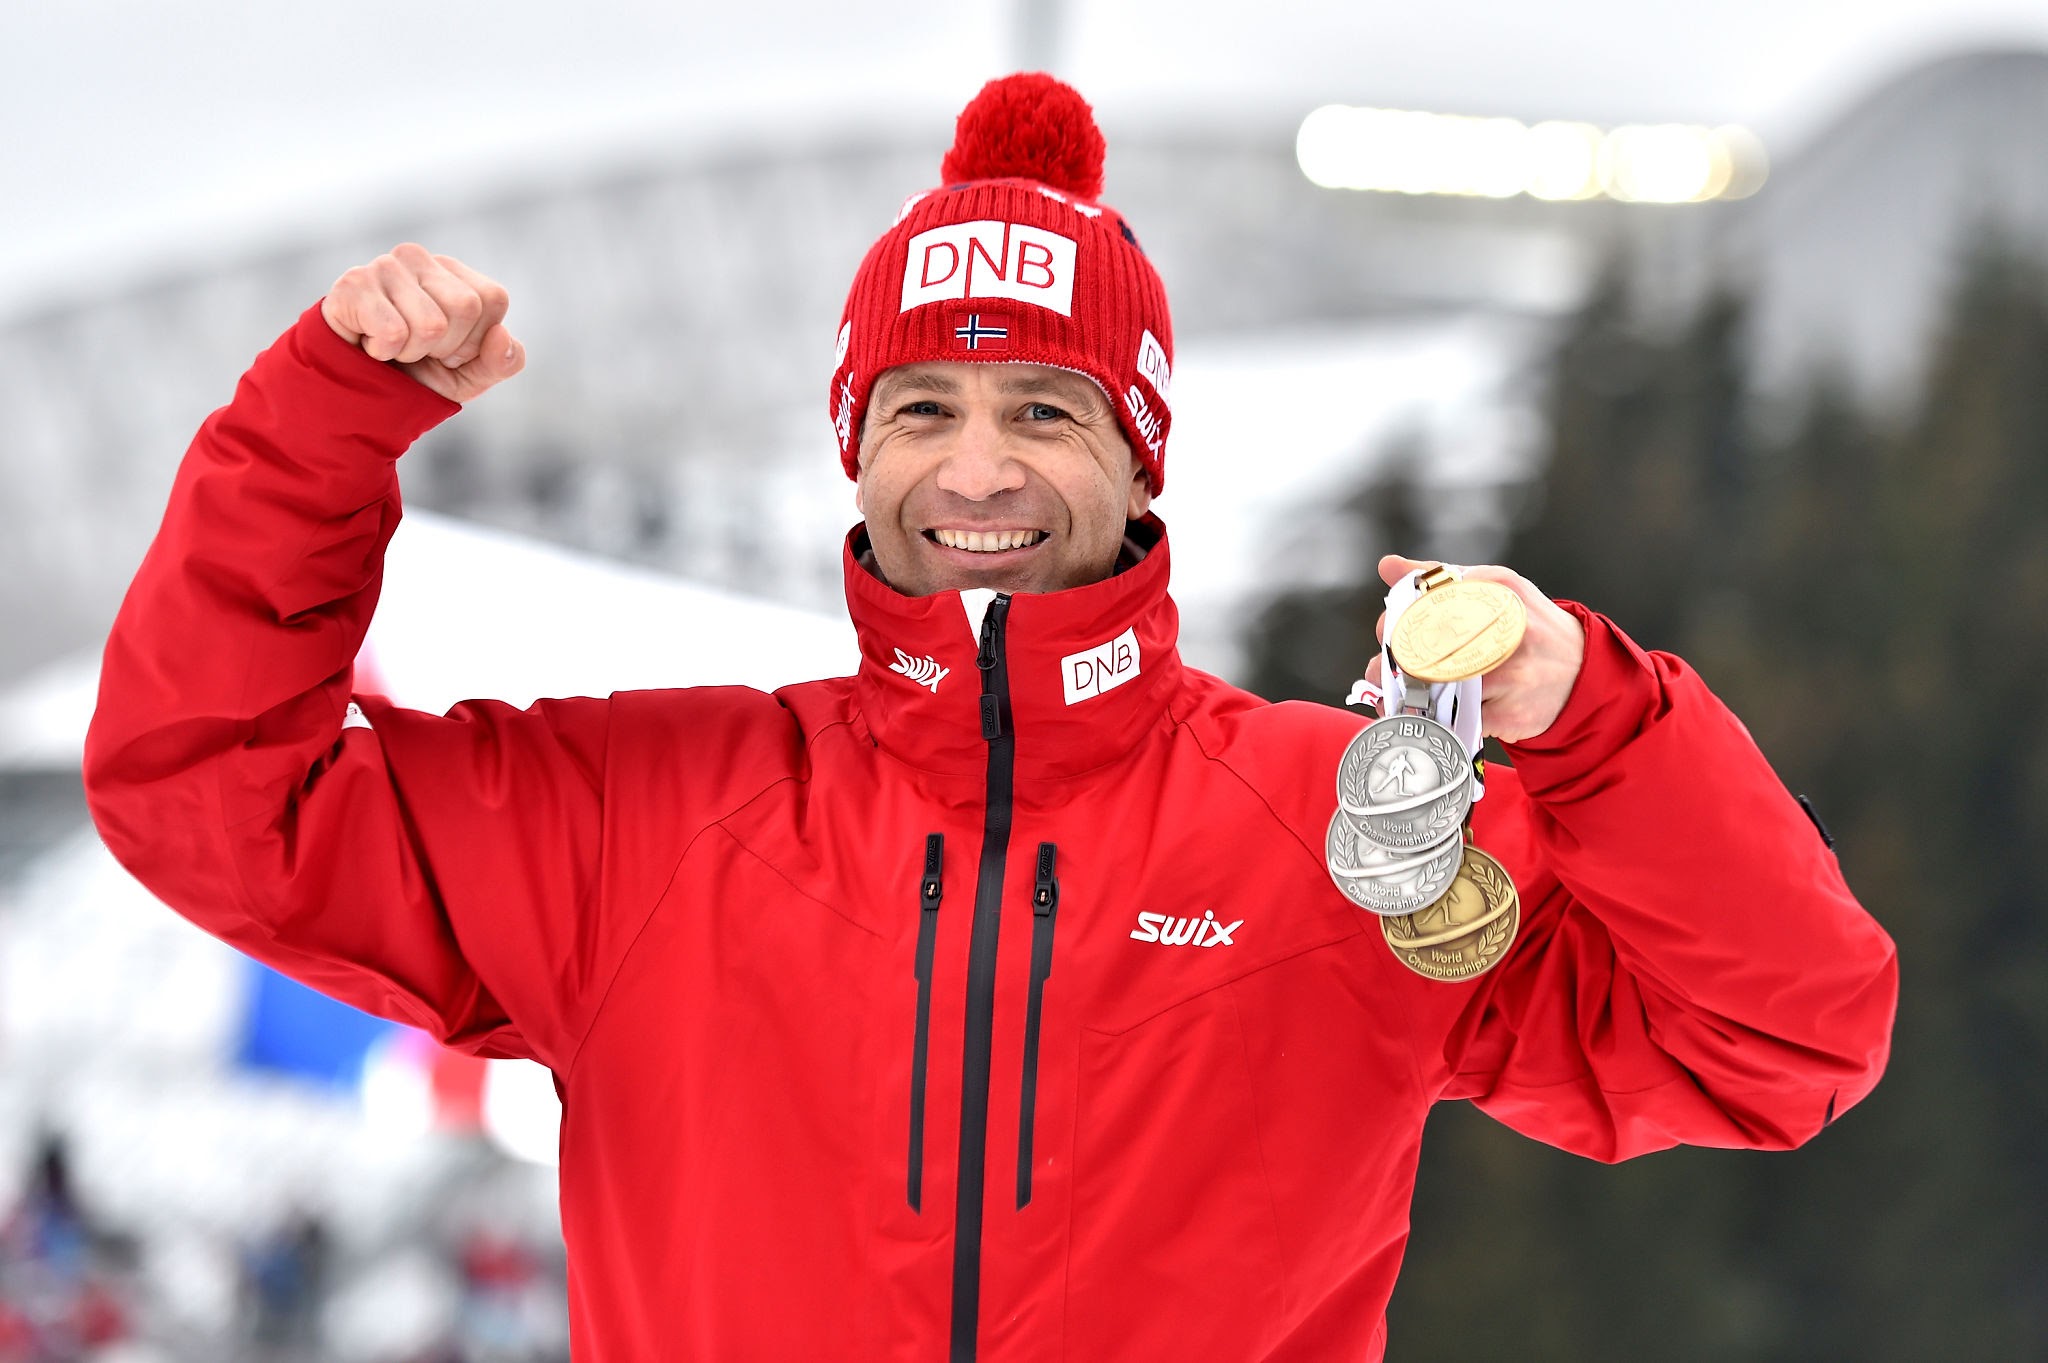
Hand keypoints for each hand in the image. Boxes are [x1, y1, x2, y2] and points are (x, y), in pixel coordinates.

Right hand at [320, 244, 523, 402]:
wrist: (353, 386)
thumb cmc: (415, 372)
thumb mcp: (470, 376)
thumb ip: (502, 361)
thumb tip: (503, 335)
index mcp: (453, 272)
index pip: (493, 298)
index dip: (475, 338)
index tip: (447, 349)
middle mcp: (419, 259)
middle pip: (465, 307)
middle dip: (445, 347)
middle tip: (417, 348)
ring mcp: (385, 266)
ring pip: (431, 324)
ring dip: (412, 352)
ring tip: (392, 344)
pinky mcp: (354, 283)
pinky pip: (393, 332)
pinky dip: (384, 352)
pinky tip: (368, 342)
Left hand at [1363, 555, 1585, 743]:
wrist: (1582, 669)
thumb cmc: (1526, 625)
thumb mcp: (1494, 588)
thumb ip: (1439, 578)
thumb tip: (1388, 566)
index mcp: (1499, 593)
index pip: (1429, 606)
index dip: (1398, 623)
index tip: (1387, 633)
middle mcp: (1508, 634)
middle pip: (1430, 650)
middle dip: (1395, 664)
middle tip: (1380, 669)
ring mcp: (1513, 678)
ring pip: (1440, 693)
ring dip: (1409, 698)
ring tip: (1396, 695)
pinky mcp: (1513, 716)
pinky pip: (1459, 722)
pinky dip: (1436, 722)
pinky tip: (1427, 715)